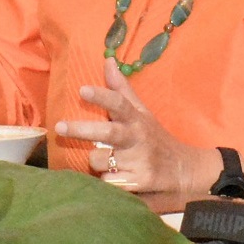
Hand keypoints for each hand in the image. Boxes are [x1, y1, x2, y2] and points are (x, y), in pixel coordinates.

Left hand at [53, 62, 221, 200]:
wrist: (183, 170)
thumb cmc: (154, 138)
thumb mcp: (142, 113)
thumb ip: (122, 90)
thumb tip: (107, 61)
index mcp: (136, 119)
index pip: (119, 104)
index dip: (101, 96)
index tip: (82, 90)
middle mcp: (138, 138)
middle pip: (107, 133)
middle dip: (82, 130)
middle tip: (60, 127)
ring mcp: (139, 161)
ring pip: (100, 161)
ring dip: (96, 163)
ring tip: (109, 162)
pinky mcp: (139, 182)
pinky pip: (107, 182)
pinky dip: (107, 182)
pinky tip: (119, 178)